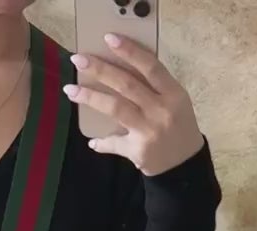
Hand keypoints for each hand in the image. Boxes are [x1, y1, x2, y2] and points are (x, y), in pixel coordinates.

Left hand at [65, 37, 202, 177]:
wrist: (185, 165)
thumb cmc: (177, 126)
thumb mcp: (175, 101)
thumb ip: (154, 86)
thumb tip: (119, 69)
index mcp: (173, 93)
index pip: (151, 66)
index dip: (130, 51)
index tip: (109, 39)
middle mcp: (161, 110)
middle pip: (127, 84)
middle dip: (100, 70)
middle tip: (78, 60)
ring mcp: (149, 130)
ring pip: (116, 108)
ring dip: (91, 98)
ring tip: (71, 90)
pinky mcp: (139, 150)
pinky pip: (115, 143)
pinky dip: (102, 142)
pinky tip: (92, 141)